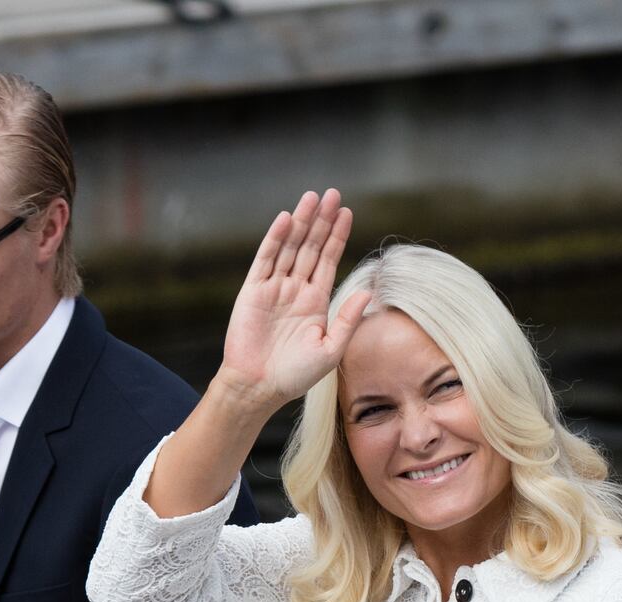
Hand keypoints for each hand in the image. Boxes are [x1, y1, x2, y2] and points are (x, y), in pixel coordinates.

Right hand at [216, 189, 372, 410]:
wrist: (258, 387)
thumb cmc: (295, 375)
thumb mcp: (330, 349)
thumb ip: (348, 320)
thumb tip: (367, 293)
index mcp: (315, 301)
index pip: (329, 260)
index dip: (338, 236)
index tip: (347, 212)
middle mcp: (296, 289)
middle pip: (311, 246)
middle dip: (322, 220)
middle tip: (332, 194)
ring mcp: (274, 288)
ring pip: (290, 246)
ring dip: (301, 222)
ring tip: (313, 197)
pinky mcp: (254, 291)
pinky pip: (266, 259)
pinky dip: (275, 238)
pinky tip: (287, 219)